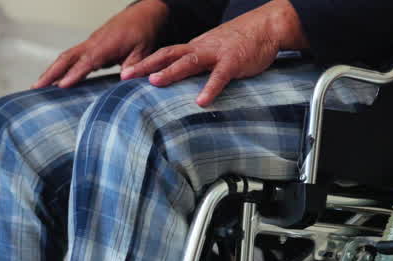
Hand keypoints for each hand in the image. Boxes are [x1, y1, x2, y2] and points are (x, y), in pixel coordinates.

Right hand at [34, 0, 170, 88]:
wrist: (143, 15)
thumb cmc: (143, 31)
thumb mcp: (144, 49)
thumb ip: (133, 65)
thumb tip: (124, 78)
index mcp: (106, 44)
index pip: (87, 61)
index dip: (74, 73)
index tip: (61, 85)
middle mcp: (93, 43)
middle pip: (67, 57)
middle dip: (51, 72)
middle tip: (36, 87)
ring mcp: (90, 44)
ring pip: (65, 57)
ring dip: (50, 71)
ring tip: (37, 87)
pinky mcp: (90, 47)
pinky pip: (71, 58)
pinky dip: (59, 68)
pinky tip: (52, 80)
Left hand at [121, 0, 307, 105]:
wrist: (267, 26)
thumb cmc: (240, 42)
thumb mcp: (213, 50)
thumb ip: (197, 64)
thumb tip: (180, 81)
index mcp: (195, 47)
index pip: (165, 54)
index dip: (145, 63)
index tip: (125, 73)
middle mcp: (201, 48)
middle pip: (169, 54)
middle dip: (146, 65)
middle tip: (126, 75)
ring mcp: (217, 54)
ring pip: (189, 61)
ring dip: (171, 72)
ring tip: (155, 83)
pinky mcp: (234, 62)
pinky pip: (220, 76)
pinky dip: (210, 88)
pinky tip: (201, 102)